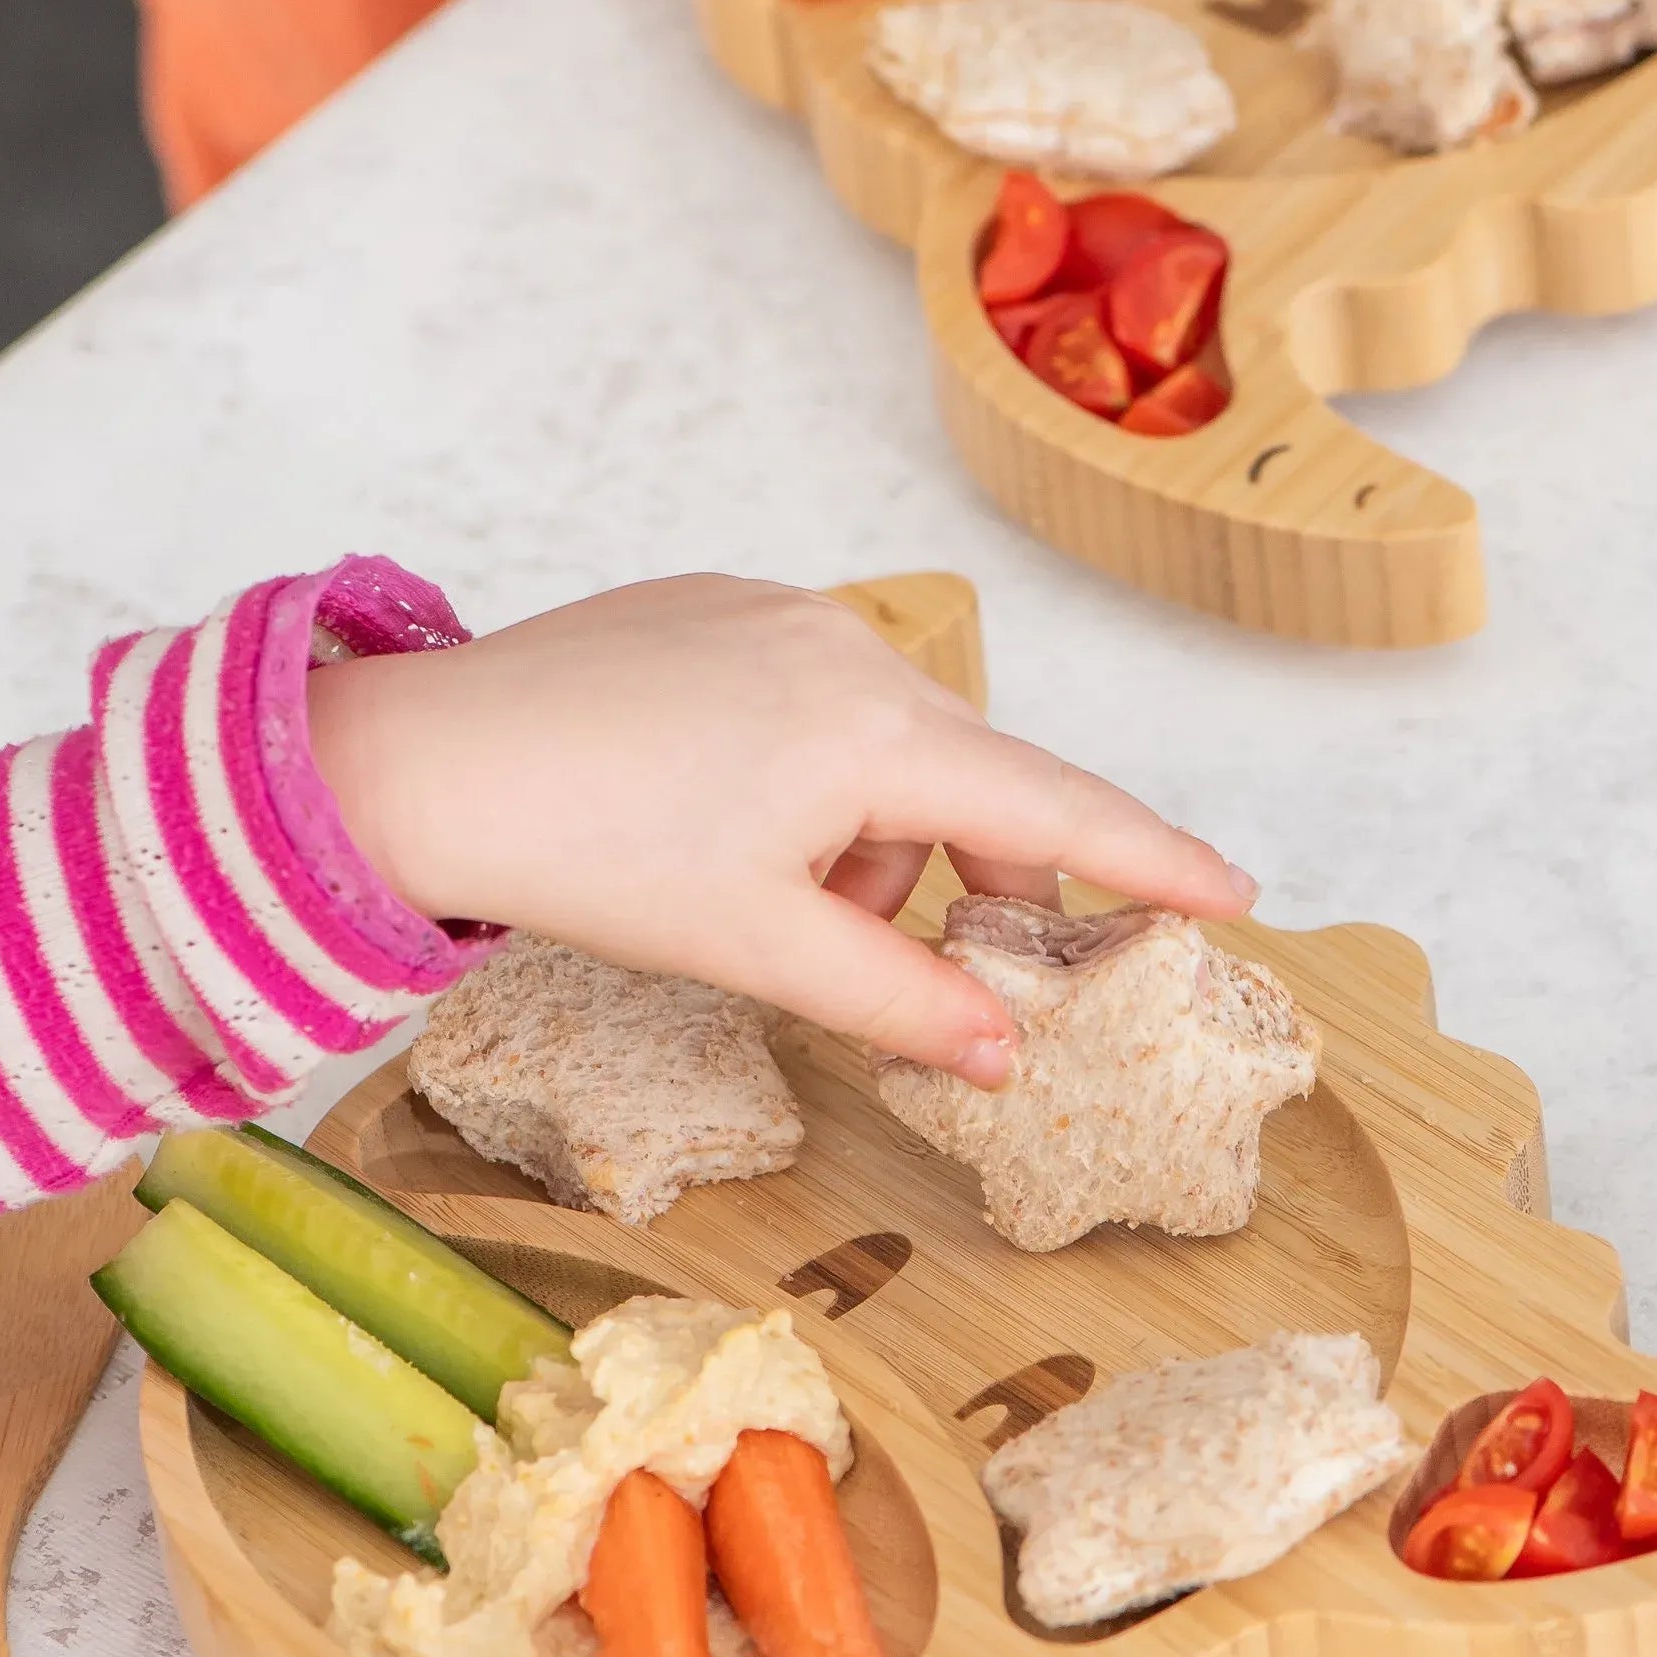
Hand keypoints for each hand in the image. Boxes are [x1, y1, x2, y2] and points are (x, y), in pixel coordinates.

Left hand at [305, 577, 1256, 1083]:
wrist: (422, 760)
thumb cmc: (586, 852)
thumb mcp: (757, 948)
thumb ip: (897, 998)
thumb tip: (1003, 1051)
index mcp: (876, 730)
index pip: (1054, 808)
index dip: (1150, 860)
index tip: (1234, 895)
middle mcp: (848, 646)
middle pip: (972, 777)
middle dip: (972, 877)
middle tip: (938, 967)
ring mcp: (779, 612)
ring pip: (885, 743)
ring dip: (873, 836)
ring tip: (773, 906)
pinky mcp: (716, 605)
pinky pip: (811, 697)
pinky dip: (810, 778)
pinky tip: (717, 828)